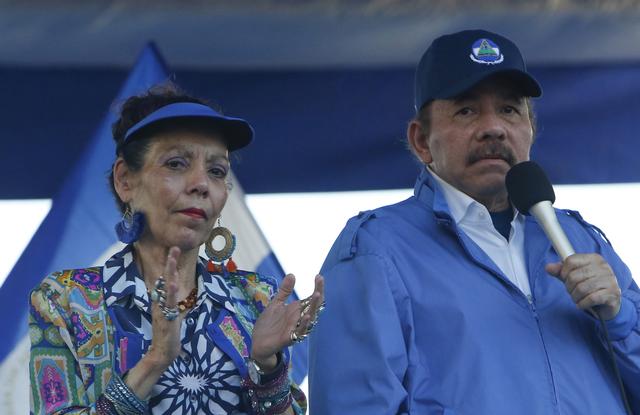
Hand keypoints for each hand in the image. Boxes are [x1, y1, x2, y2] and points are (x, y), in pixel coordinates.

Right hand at [147, 246, 183, 369]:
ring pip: (166, 287)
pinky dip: (170, 292)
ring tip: (173, 257)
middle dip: (170, 262)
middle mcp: (160, 302)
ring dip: (170, 271)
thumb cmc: (166, 333)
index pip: (165, 278)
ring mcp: (163, 309)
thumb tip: (170, 289)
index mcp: (161, 300)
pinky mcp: (167, 317)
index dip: (169, 265)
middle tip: (175, 246)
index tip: (174, 250)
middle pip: (165, 278)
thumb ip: (168, 301)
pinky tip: (172, 282)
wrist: (162, 352)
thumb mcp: (168, 313)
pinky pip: (168, 303)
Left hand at [251, 274, 324, 369]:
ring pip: (310, 318)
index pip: (311, 298)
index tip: (319, 276)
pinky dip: (304, 324)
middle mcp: (299, 318)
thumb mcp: (276, 304)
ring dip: (314, 307)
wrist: (258, 343)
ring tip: (318, 294)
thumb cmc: (269, 324)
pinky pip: (300, 331)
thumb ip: (284, 291)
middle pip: (314, 306)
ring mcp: (295, 328)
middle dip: (318, 293)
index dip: (317, 287)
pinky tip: (307, 316)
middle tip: (320, 281)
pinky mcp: (289, 338)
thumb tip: (292, 274)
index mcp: (297, 310)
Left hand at [546, 253, 621, 319]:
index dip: (563, 272)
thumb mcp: (574, 277)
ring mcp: (610, 280)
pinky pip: (591, 298)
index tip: (565, 279)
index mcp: (594, 258)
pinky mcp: (613, 293)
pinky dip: (582, 304)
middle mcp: (603, 267)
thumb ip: (560, 272)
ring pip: (582, 288)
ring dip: (575, 297)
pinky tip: (582, 304)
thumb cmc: (589, 287)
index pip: (570, 261)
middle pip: (574, 276)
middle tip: (572, 292)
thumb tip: (548, 267)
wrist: (607, 304)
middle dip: (569, 287)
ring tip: (577, 298)